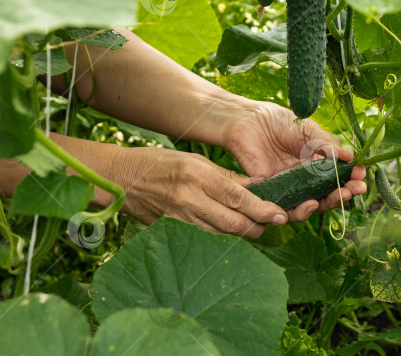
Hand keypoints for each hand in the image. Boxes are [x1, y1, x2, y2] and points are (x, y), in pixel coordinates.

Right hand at [109, 146, 288, 237]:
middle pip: (234, 223)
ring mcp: (178, 219)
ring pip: (222, 236)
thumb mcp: (196, 161)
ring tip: (255, 227)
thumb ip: (227, 178)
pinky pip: (205, 240)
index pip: (238, 198)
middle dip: (258, 226)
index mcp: (197, 176)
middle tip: (271, 222)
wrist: (119, 178)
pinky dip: (222, 239)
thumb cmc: (160, 163)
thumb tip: (260, 187)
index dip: (263, 209)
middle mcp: (189, 199)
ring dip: (243, 234)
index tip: (281, 215)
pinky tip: (230, 234)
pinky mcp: (171, 232)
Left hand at [222, 101, 366, 221]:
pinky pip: (287, 208)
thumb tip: (351, 157)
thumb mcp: (308, 130)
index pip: (337, 176)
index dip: (350, 178)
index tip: (361, 174)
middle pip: (328, 194)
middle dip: (345, 193)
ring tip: (339, 195)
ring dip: (328, 203)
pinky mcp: (272, 194)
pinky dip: (301, 210)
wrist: (248, 121)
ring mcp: (290, 187)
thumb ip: (327, 144)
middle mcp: (305, 178)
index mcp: (316, 162)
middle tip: (356, 189)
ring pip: (312, 204)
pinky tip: (312, 202)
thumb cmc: (278, 121)